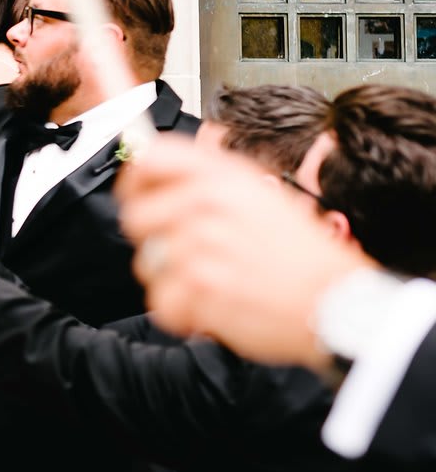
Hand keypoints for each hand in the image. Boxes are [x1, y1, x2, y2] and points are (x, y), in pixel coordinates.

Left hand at [117, 135, 369, 366]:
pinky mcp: (200, 286)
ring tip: (213, 281)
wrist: (336, 302)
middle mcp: (208, 203)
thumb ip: (208, 181)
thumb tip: (153, 170)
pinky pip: (161, 302)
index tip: (138, 196)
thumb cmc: (300, 254)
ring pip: (147, 265)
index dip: (134, 180)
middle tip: (188, 254)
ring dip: (172, 280)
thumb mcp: (261, 195)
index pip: (150, 159)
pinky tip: (214, 305)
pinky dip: (182, 312)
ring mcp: (202, 244)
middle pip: (134, 217)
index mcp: (223, 176)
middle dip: (153, 240)